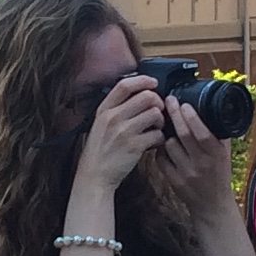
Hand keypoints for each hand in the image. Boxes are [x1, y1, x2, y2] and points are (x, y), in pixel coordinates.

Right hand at [74, 73, 168, 199]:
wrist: (94, 176)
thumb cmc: (100, 150)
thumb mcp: (100, 123)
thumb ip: (116, 109)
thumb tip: (140, 95)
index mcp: (104, 109)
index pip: (125, 85)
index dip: (143, 80)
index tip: (153, 82)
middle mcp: (113, 117)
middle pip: (146, 96)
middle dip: (158, 102)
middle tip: (158, 111)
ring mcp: (124, 132)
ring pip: (155, 113)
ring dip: (161, 121)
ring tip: (156, 128)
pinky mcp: (134, 147)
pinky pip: (157, 134)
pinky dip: (160, 138)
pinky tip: (154, 142)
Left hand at [148, 97, 239, 231]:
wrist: (212, 206)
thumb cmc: (219, 175)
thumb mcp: (225, 155)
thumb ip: (219, 134)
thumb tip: (213, 108)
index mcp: (216, 155)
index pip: (202, 133)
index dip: (191, 117)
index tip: (184, 104)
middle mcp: (201, 164)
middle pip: (183, 135)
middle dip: (174, 115)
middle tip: (168, 101)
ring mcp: (186, 173)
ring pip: (169, 145)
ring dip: (168, 135)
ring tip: (170, 130)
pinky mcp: (173, 181)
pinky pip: (161, 159)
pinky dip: (161, 150)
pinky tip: (165, 148)